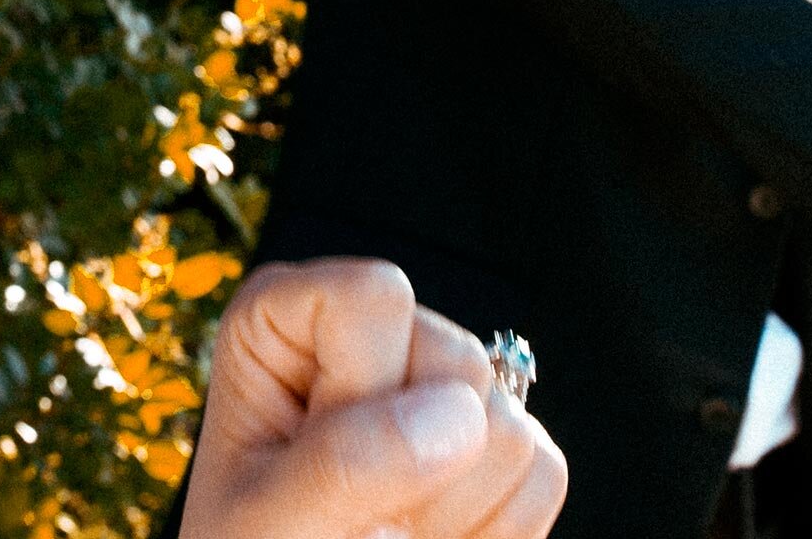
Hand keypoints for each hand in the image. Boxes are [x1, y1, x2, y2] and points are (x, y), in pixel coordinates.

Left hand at [179, 258, 567, 538]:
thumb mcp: (267, 519)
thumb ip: (344, 462)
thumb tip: (457, 415)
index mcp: (290, 319)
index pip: (377, 297)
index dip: (364, 381)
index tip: (312, 445)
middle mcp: (372, 334)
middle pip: (457, 358)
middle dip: (415, 459)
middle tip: (354, 510)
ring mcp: (441, 385)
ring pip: (508, 424)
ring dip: (450, 508)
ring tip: (385, 526)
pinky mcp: (495, 442)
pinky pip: (544, 473)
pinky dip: (492, 532)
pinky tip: (429, 537)